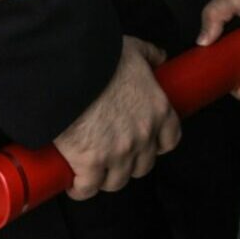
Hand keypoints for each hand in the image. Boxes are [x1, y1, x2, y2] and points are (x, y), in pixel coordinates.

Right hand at [50, 36, 178, 199]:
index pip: (170, 140)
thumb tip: (159, 57)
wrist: (69, 71)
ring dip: (106, 179)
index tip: (147, 144)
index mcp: (159, 110)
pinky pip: (88, 187)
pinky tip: (75, 184)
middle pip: (144, 166)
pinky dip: (81, 189)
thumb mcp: (134, 49)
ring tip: (93, 172)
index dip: (157, 144)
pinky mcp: (90, 163)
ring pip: (117, 181)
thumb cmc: (101, 58)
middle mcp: (143, 136)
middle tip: (114, 157)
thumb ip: (150, 54)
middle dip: (130, 164)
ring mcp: (118, 153)